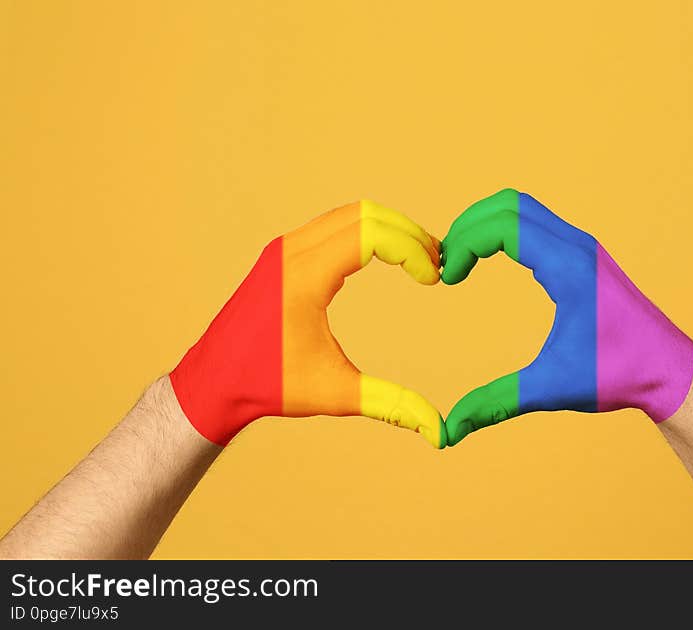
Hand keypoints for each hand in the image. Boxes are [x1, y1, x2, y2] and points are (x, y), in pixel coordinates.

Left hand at [170, 201, 446, 447]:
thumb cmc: (270, 386)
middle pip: (366, 214)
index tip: (433, 279)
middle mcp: (291, 252)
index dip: (412, 250)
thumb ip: (393, 406)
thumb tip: (441, 432)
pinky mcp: (282, 254)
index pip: (372, 233)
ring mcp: (284, 249)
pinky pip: (333, 226)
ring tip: (418, 260)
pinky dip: (366, 233)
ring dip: (388, 230)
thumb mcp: (337, 395)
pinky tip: (385, 260)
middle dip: (408, 234)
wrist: (214, 381)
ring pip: (350, 214)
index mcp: (304, 277)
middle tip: (436, 264)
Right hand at [440, 188, 692, 445]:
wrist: (669, 370)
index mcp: (569, 267)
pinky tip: (490, 263)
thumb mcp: (549, 388)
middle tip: (445, 264)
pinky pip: (535, 224)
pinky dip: (504, 232)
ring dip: (485, 226)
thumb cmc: (618, 375)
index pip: (503, 225)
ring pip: (522, 209)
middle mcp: (577, 246)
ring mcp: (582, 247)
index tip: (448, 279)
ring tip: (460, 261)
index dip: (464, 244)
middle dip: (467, 227)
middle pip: (508, 204)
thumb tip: (448, 430)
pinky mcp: (583, 256)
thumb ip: (495, 404)